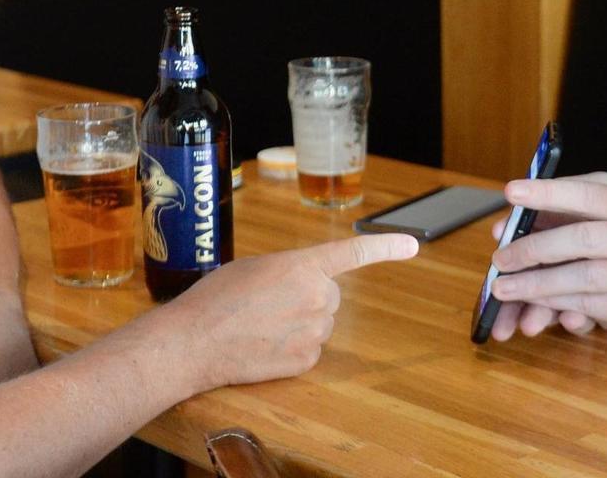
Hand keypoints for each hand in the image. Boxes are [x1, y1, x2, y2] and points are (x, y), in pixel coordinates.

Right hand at [165, 233, 417, 390]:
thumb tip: (302, 283)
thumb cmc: (215, 299)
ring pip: (320, 324)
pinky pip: (310, 350)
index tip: (412, 245)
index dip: (385, 247)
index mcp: (302, 265)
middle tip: (267, 305)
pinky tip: (263, 347)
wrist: (194, 341)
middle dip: (306, 299)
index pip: (353, 252)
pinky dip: (291, 350)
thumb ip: (289, 271)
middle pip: (329, 296)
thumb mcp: (254, 268)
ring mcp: (314, 331)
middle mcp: (317, 295)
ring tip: (259, 326)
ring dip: (299, 324)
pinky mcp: (306, 361)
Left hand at [486, 174, 606, 337]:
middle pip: (581, 239)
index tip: (511, 191)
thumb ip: (583, 215)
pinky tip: (535, 303)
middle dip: (534, 249)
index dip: (549, 191)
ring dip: (538, 285)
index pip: (588, 194)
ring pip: (583, 278)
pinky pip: (593, 305)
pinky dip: (560, 304)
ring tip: (504, 288)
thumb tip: (520, 220)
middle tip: (499, 258)